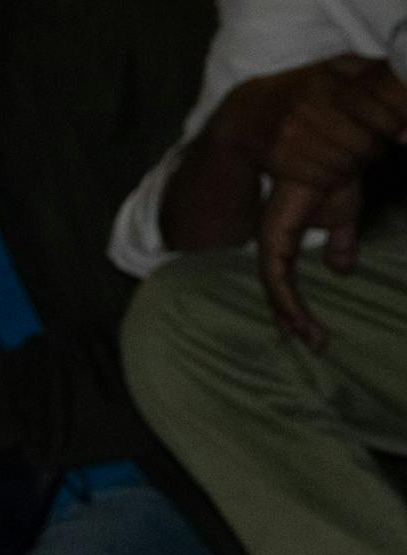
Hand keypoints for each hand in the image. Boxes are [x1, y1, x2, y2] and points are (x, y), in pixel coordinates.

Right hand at [219, 56, 406, 187]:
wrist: (249, 110)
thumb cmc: (306, 90)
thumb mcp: (340, 69)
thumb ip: (376, 79)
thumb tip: (405, 124)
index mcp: (330, 78)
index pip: (378, 107)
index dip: (394, 123)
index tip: (401, 132)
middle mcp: (310, 102)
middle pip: (364, 142)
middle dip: (372, 149)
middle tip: (367, 147)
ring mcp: (292, 130)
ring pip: (345, 163)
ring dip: (353, 166)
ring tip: (348, 157)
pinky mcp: (279, 154)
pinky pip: (323, 178)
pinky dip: (333, 180)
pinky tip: (330, 169)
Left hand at [257, 177, 362, 349]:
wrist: (319, 146)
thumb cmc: (328, 173)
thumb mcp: (341, 214)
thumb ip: (340, 242)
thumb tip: (342, 269)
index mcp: (285, 243)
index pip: (286, 285)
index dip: (295, 310)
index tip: (314, 334)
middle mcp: (275, 246)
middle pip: (278, 295)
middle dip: (293, 323)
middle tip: (316, 347)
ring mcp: (272, 242)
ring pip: (276, 293)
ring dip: (293, 319)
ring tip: (310, 341)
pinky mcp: (275, 238)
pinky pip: (277, 280)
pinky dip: (287, 303)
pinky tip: (298, 322)